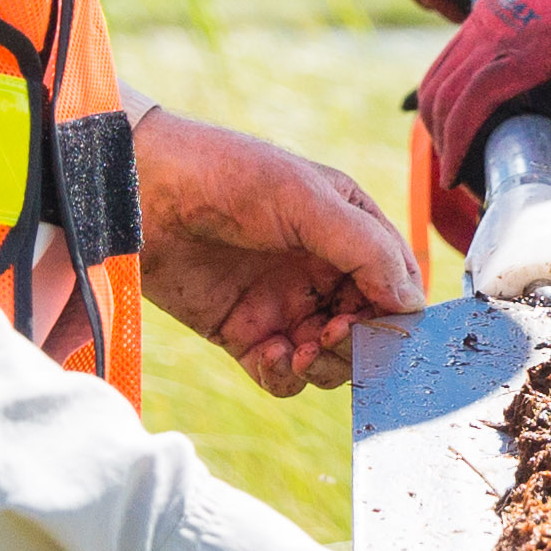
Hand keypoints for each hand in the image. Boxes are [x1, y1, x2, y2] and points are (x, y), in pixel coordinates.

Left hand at [129, 107, 417, 392]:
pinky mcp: (244, 333)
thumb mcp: (306, 199)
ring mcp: (285, 304)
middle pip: (368, 332)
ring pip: (329, 360)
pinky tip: (266, 353)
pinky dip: (282, 375)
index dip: (393, 314)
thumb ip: (365, 249)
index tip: (370, 323)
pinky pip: (281, 374)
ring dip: (323, 365)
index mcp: (350, 230)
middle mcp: (323, 271)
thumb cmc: (225, 175)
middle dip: (357, 345)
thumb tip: (409, 303)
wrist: (142, 191)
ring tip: (298, 350)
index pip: (396, 287)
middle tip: (329, 337)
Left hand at [406, 0, 550, 240]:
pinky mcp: (523, 57)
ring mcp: (506, 30)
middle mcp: (496, 12)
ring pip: (446, 99)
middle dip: (444, 137)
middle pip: (440, 85)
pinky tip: (462, 175)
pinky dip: (458, 147)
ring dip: (450, 148)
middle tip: (466, 177)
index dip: (448, 117)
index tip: (462, 154)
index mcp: (507, 6)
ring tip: (470, 184)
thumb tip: (545, 162)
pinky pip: (469, 109)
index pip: (452, 66)